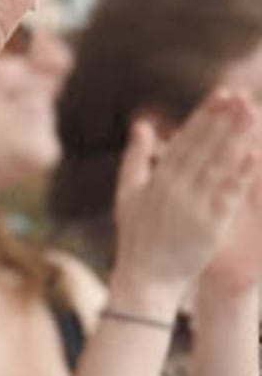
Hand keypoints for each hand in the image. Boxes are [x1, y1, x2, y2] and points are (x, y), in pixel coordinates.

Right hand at [112, 91, 261, 303]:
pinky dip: (242, 174)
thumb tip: (143, 124)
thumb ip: (135, 158)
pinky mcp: (211, 226)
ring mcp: (194, 208)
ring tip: (253, 116)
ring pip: (219, 166)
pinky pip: (229, 195)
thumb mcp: (127, 195)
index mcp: (157, 180)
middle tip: (243, 96)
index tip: (222, 95)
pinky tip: (254, 155)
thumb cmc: (137, 237)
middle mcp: (175, 190)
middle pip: (204, 148)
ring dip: (237, 139)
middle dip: (224, 120)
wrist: (147, 280)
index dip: (205, 116)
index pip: (185, 140)